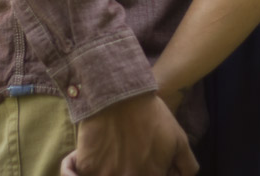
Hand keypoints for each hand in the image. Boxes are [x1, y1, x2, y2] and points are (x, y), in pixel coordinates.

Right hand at [59, 92, 197, 175]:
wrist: (120, 92)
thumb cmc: (151, 114)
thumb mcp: (179, 139)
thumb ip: (187, 167)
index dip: (149, 173)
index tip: (145, 165)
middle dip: (126, 171)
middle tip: (123, 157)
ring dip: (104, 171)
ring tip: (107, 159)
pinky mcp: (86, 169)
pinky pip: (73, 175)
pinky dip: (73, 172)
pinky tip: (81, 163)